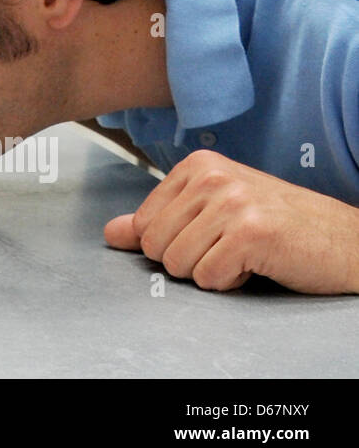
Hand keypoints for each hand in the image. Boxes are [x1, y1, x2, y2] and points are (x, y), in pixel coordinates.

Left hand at [104, 150, 358, 293]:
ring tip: (243, 253)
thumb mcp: (211, 213)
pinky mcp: (251, 232)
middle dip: (189, 260)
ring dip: (210, 272)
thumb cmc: (277, 226)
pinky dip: (231, 282)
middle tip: (229, 246)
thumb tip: (111, 233)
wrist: (344, 240)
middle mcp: (212, 176)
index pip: (143, 224)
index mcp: (197, 164)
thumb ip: (157, 222)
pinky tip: (256, 263)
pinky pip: (209, 278)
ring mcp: (232, 202)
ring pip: (178, 265)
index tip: (211, 233)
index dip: (174, 243)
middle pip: (155, 246)